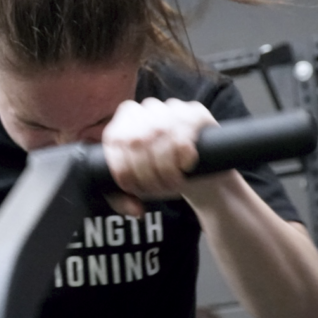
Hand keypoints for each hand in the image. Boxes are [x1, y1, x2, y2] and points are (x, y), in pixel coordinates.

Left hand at [101, 98, 217, 214]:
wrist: (202, 177)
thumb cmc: (164, 178)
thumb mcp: (139, 189)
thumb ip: (123, 199)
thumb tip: (134, 210)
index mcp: (124, 120)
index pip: (115, 139)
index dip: (122, 168)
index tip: (133, 188)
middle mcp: (147, 108)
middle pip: (136, 138)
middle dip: (145, 172)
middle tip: (157, 190)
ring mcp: (172, 107)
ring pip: (159, 132)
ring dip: (165, 166)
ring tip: (173, 183)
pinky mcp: (196, 113)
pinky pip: (184, 129)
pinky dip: (183, 155)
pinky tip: (186, 167)